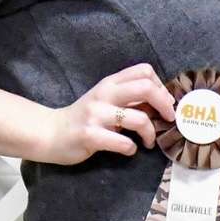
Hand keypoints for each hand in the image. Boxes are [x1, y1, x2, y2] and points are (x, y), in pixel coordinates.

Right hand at [38, 63, 177, 165]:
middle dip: (165, 105)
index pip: (144, 71)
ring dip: (150, 133)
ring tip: (148, 142)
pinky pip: (123, 142)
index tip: (164, 103)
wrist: (50, 133)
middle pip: (146, 88)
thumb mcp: (106, 101)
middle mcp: (104, 94)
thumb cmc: (84, 118)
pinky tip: (128, 149)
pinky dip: (131, 148)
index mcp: (110, 83)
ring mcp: (96, 114)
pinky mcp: (90, 135)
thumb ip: (129, 99)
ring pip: (139, 119)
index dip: (161, 86)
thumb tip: (163, 102)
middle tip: (168, 119)